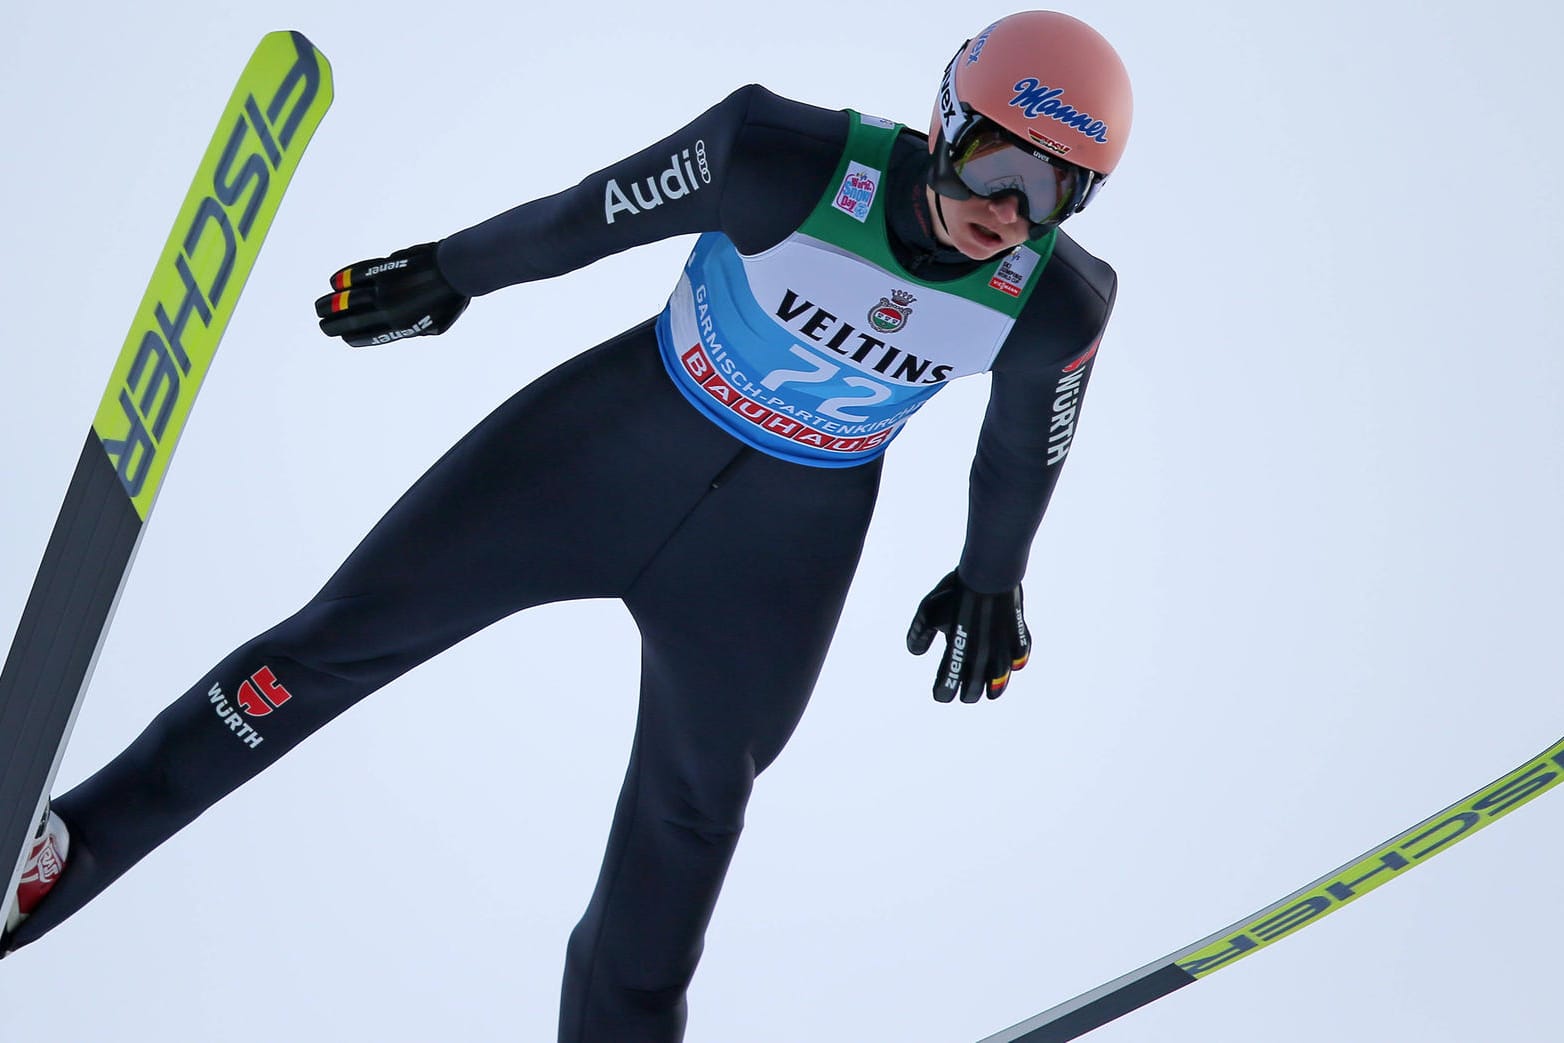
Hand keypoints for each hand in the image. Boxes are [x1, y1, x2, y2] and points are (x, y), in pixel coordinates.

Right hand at [315, 242, 469, 346]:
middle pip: (351, 320)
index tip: (343, 335)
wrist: (457, 270)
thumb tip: (397, 327)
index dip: (351, 336)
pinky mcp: (384, 269)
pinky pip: (357, 274)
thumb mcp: (437, 325)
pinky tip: (334, 282)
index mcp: (402, 326)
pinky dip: (343, 278)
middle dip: (332, 323)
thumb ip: (415, 328)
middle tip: (322, 323)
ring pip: (348, 299)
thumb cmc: (452, 298)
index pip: (368, 335)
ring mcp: (384, 288)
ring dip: (329, 303)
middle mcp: (389, 309)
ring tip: (319, 306)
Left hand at [906, 570, 1030, 702]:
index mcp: (958, 652)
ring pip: (1000, 680)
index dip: (942, 692)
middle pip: (974, 688)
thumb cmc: (955, 592)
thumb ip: (919, 634)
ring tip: (992, 693)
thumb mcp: (928, 611)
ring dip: (995, 688)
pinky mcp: (1018, 637)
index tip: (940, 694)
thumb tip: (916, 652)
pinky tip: (1013, 664)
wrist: (988, 575)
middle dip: (968, 694)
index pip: (947, 683)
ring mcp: (1002, 649)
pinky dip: (1016, 663)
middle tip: (965, 696)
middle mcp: (981, 656)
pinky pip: (1020, 657)